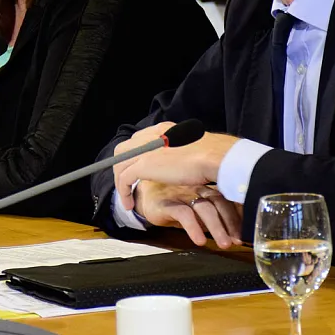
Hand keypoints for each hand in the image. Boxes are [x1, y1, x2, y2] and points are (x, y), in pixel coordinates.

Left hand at [114, 121, 238, 209]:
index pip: (139, 139)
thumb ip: (180, 150)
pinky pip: (124, 179)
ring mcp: (146, 150)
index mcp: (163, 129)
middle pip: (124, 149)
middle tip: (128, 183)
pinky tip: (129, 204)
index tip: (138, 169)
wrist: (215, 157)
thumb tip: (182, 159)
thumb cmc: (212, 155)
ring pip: (120, 164)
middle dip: (122, 166)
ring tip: (126, 197)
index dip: (135, 155)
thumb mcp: (192, 147)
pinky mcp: (144, 165)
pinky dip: (123, 192)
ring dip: (120, 181)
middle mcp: (150, 136)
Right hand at [134, 181, 241, 248]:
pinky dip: (193, 227)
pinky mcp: (166, 203)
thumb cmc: (173, 202)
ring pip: (204, 208)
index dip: (237, 216)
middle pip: (218, 203)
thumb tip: (234, 231)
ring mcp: (182, 195)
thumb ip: (212, 215)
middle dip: (230, 223)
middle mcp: (196, 190)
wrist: (144, 195)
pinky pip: (183, 214)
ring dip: (216, 227)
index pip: (226, 200)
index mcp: (205, 189)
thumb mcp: (194, 208)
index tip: (244, 234)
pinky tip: (199, 240)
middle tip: (236, 241)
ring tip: (223, 245)